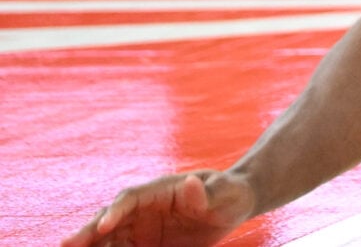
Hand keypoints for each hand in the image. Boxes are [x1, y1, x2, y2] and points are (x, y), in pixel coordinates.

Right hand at [63, 170, 255, 246]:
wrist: (231, 205)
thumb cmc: (228, 192)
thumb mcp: (224, 191)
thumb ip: (206, 192)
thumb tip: (191, 183)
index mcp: (158, 190)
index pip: (129, 197)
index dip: (115, 210)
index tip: (104, 225)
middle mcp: (142, 208)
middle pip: (108, 219)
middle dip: (87, 231)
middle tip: (66, 245)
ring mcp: (139, 227)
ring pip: (107, 238)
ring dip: (90, 246)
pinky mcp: (142, 244)